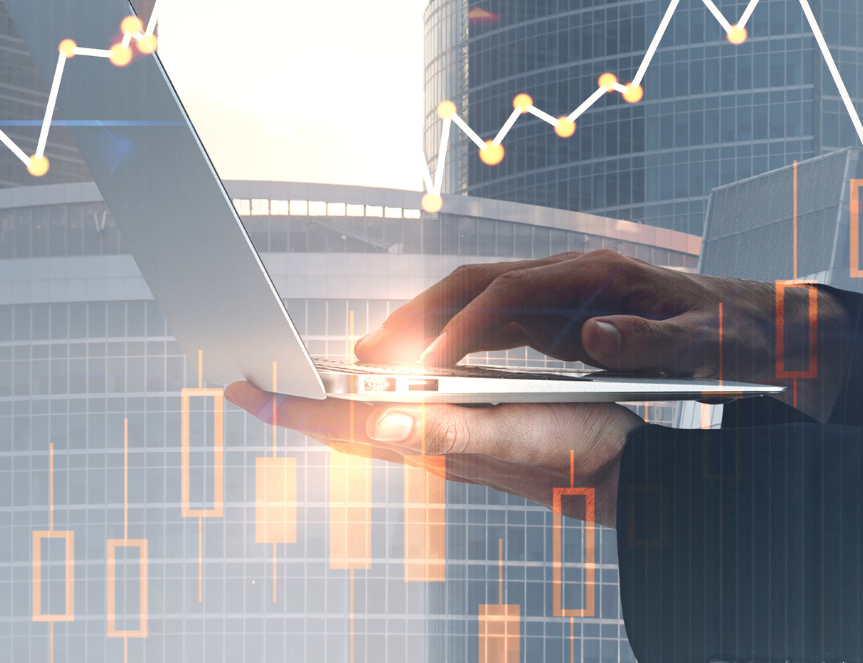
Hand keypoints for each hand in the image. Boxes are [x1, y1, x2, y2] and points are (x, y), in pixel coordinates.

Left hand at [224, 381, 639, 526]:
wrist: (620, 475)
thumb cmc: (574, 451)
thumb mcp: (513, 432)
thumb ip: (448, 431)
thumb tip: (381, 419)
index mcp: (433, 441)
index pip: (345, 425)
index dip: (292, 409)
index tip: (242, 391)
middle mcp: (431, 447)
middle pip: (346, 429)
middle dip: (297, 408)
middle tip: (250, 388)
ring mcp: (448, 447)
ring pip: (372, 427)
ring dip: (331, 409)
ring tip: (298, 391)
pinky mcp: (470, 440)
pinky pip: (405, 423)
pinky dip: (377, 406)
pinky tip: (381, 397)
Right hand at [355, 249, 850, 419]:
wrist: (757, 322)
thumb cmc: (733, 333)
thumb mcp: (706, 345)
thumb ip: (653, 342)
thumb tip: (596, 337)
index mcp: (599, 276)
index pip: (507, 295)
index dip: (459, 328)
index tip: (422, 367)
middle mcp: (571, 276)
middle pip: (475, 284)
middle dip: (416, 316)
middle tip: (363, 354)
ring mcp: (563, 295)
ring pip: (476, 302)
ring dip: (425, 328)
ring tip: (373, 361)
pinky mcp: (561, 318)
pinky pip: (494, 325)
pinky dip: (454, 342)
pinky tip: (424, 370)